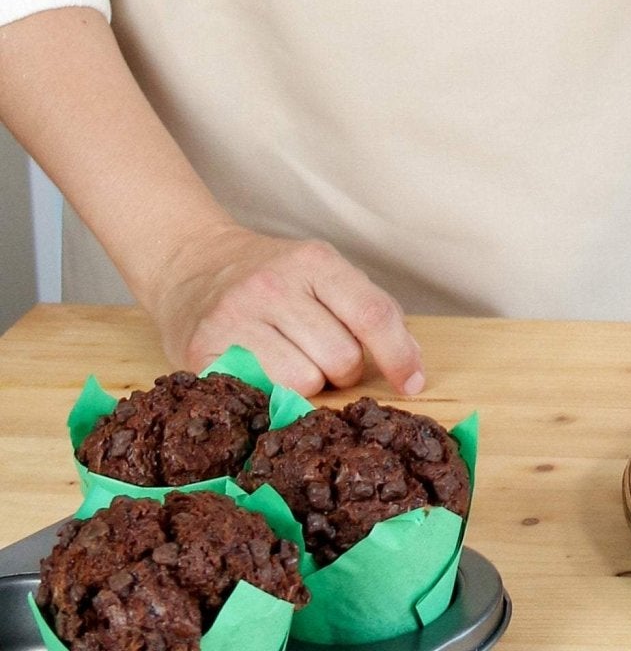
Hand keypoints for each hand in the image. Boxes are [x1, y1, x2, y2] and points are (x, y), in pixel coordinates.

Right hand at [143, 221, 425, 398]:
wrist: (192, 264)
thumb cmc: (271, 274)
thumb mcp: (322, 271)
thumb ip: (366, 308)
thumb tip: (410, 360)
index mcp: (315, 262)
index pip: (372, 314)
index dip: (399, 355)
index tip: (412, 383)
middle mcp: (275, 286)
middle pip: (341, 358)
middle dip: (345, 372)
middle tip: (326, 359)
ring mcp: (236, 318)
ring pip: (302, 383)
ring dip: (308, 386)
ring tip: (292, 363)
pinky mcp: (203, 351)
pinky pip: (258, 394)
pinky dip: (270, 395)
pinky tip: (264, 376)